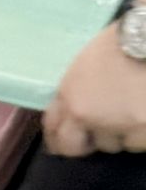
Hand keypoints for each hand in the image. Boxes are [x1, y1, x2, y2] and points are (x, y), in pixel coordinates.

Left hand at [44, 19, 145, 154]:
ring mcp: (114, 125)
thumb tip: (78, 105)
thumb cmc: (124, 43)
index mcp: (70, 94)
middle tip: (100, 134)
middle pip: (74, 147)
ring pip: (112, 144)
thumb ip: (79, 88)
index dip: (57, 137)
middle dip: (85, 143)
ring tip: (134, 109)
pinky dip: (142, 134)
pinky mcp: (141, 133)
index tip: (61, 143)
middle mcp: (86, 115)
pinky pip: (137, 143)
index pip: (52, 127)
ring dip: (120, 133)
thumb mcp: (88, 63)